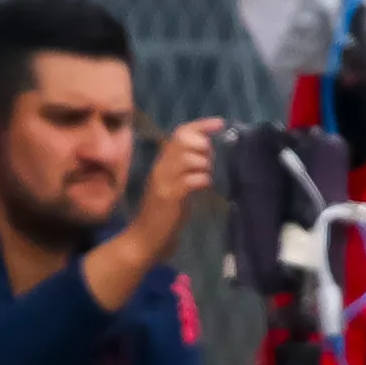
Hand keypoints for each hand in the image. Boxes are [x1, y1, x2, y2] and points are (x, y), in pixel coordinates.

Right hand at [84, 117, 220, 312]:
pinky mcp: (169, 197)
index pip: (179, 134)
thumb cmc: (164, 213)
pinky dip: (203, 180)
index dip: (201, 125)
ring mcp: (163, 182)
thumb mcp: (176, 183)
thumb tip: (207, 151)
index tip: (220, 124)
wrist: (144, 240)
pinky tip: (203, 188)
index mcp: (162, 163)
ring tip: (205, 177)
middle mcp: (160, 168)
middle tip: (208, 162)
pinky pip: (191, 179)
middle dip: (203, 146)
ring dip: (204, 164)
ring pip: (187, 157)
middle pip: (183, 140)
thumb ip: (186, 167)